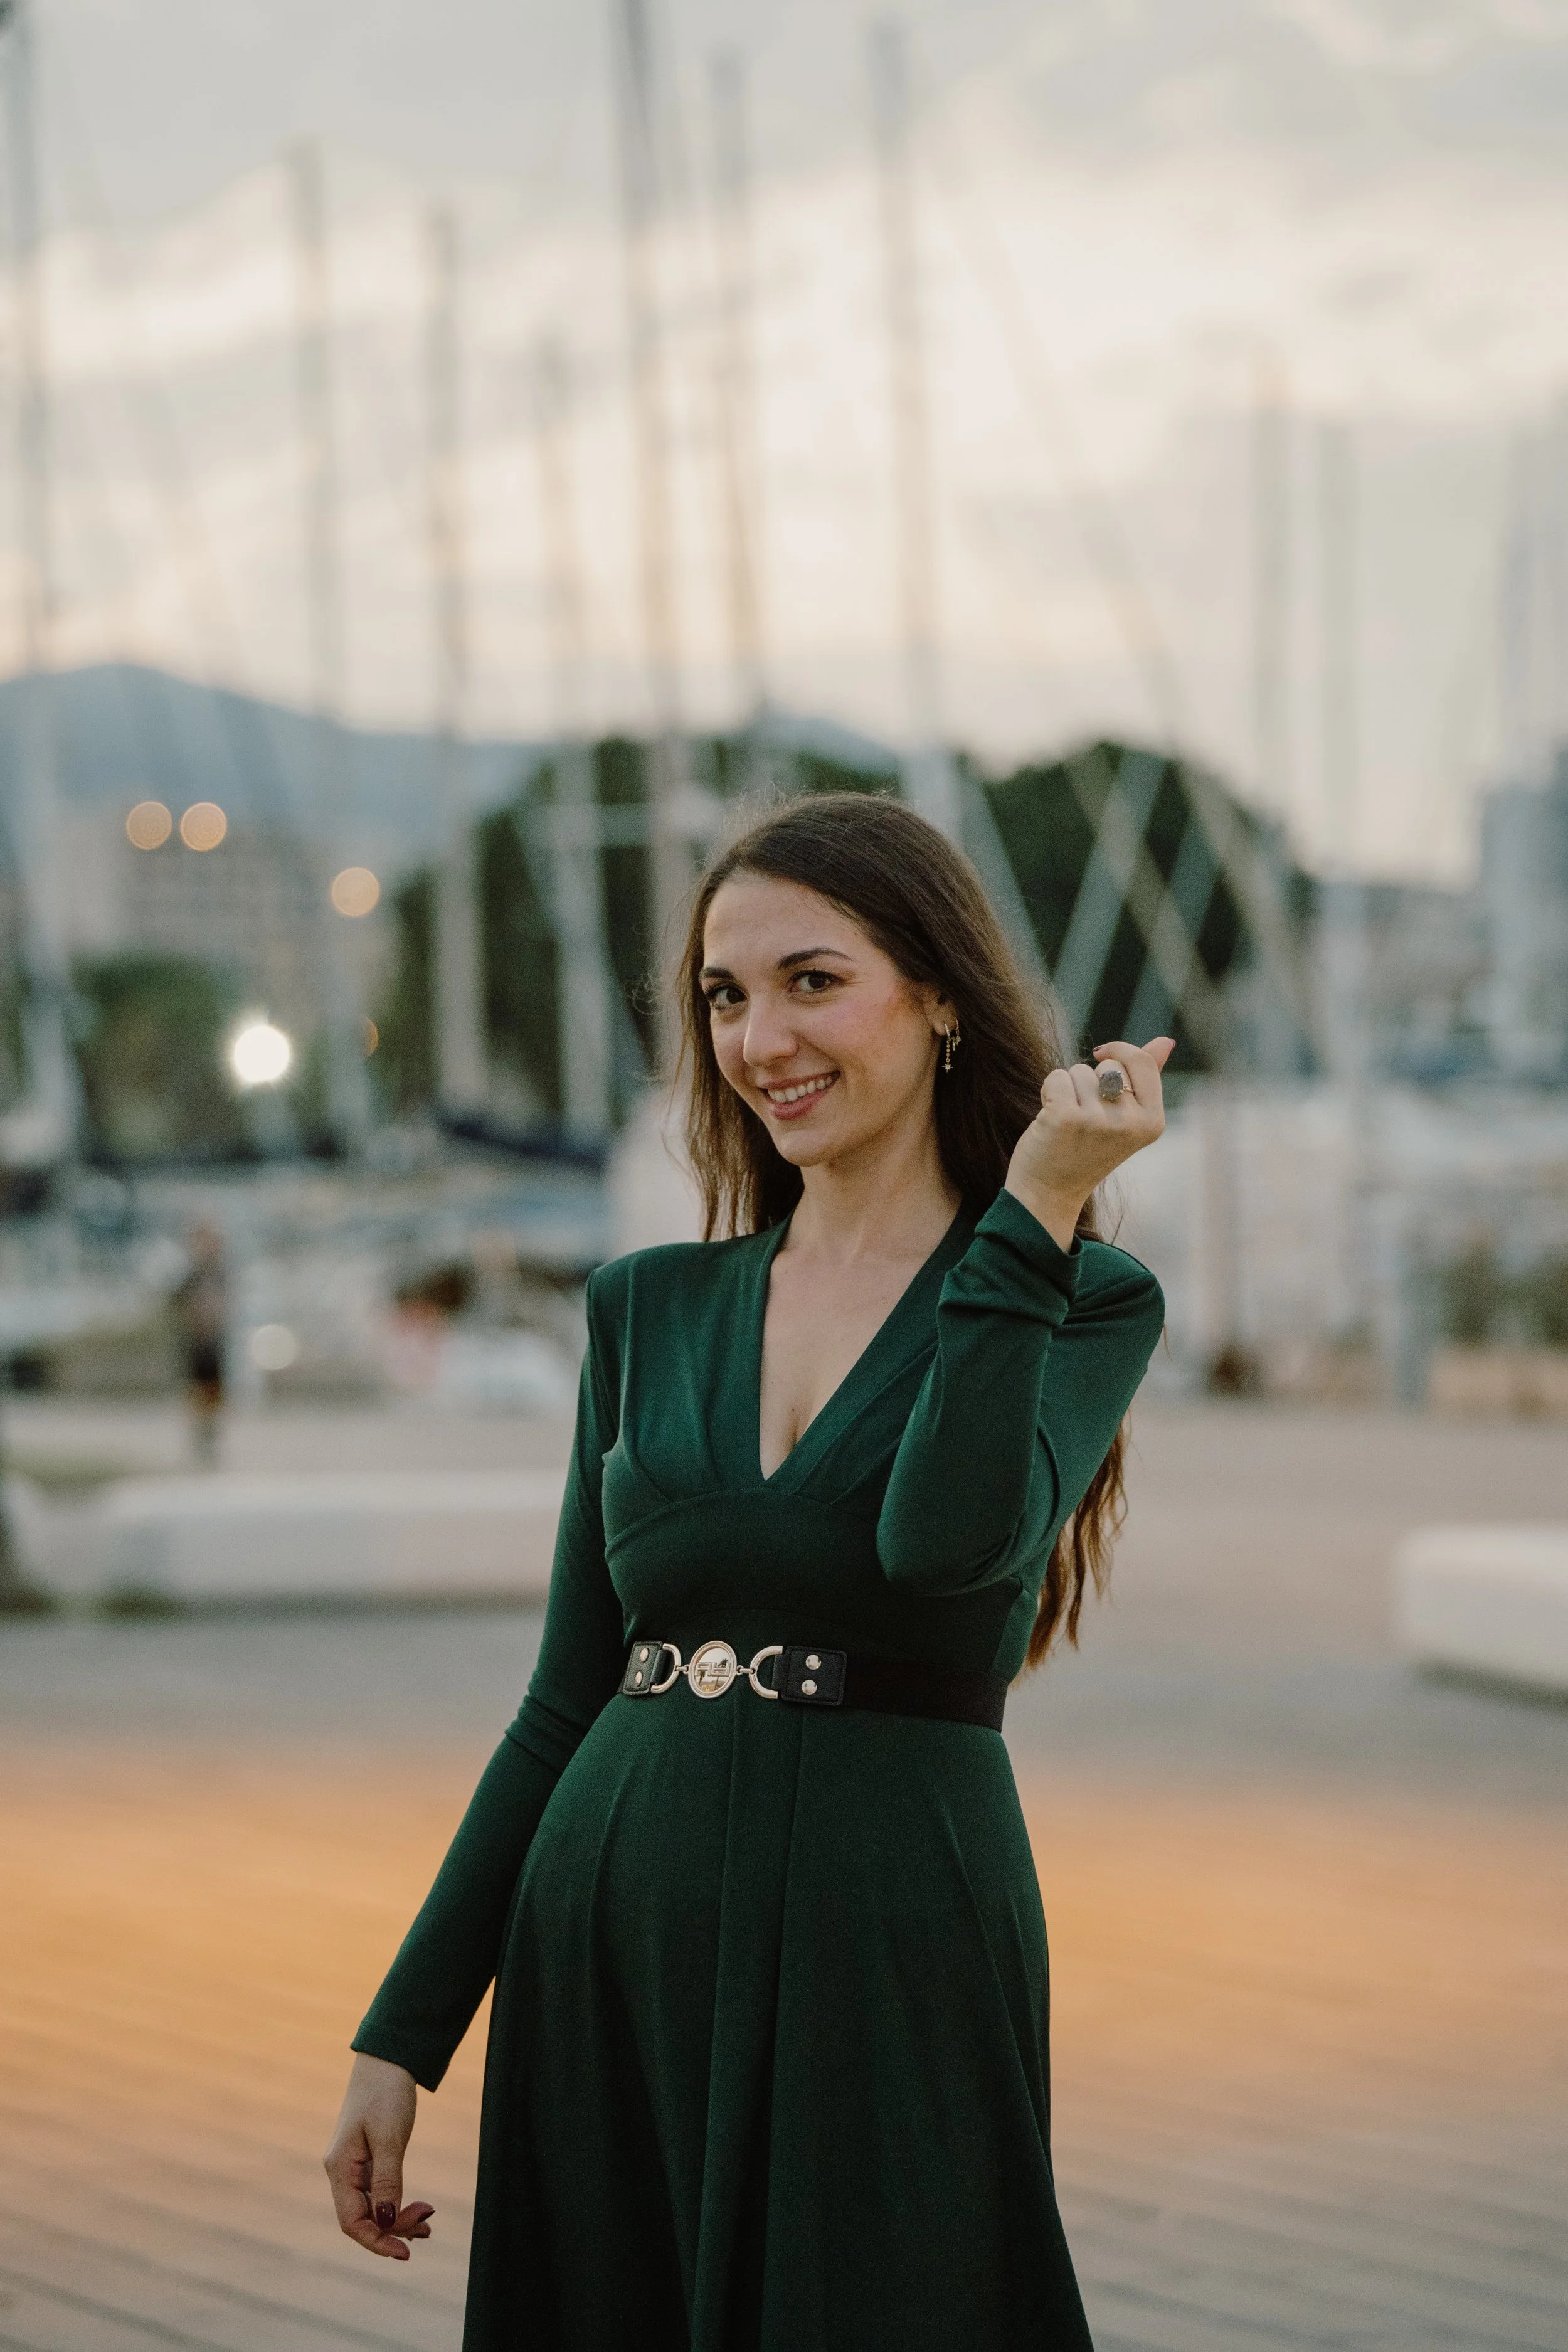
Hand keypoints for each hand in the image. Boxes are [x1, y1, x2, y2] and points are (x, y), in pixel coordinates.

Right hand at [323, 2052, 433, 2260]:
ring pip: (372, 2209)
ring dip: (398, 2220)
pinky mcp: (367, 2161)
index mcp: (340, 2168)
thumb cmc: (386, 2093)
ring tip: (428, 2225)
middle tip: (427, 2227)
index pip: (351, 2222)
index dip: (376, 2241)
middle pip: (362, 2219)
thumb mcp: (390, 2137)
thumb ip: (387, 2180)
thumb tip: (387, 2221)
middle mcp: (342, 2172)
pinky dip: (397, 2204)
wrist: (386, 2061)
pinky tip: (417, 2210)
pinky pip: (378, 2194)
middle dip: (393, 2230)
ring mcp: (353, 2167)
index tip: (404, 2252)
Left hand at [1004, 1037, 1173, 1250]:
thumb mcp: (1125, 1117)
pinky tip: (1050, 1120)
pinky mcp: (1065, 1118)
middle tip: (1085, 1118)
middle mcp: (1129, 1123)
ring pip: (1079, 1071)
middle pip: (1108, 1066)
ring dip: (1068, 1089)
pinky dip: (1049, 1091)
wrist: (1050, 1192)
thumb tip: (1166, 1041)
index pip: (1141, 1061)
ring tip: (1068, 1122)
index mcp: (1153, 1122)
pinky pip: (1057, 1077)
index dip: (1119, 1050)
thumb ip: (1146, 1078)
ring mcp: (1097, 1121)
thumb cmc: (1087, 1150)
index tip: (1101, 1055)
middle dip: (1091, 1081)